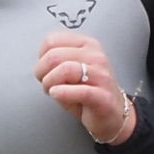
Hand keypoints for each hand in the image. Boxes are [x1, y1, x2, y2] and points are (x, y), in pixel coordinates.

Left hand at [34, 28, 135, 144]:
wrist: (113, 114)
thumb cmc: (89, 91)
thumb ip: (58, 61)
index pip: (53, 40)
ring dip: (50, 82)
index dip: (41, 56)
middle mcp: (96, 56)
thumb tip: (41, 64)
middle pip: (55, 55)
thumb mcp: (72, 70)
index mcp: (88, 45)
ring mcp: (101, 76)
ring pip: (65, 69)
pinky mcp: (103, 96)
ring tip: (51, 90)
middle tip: (45, 82)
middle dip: (42, 71)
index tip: (44, 68)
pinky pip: (80, 90)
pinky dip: (63, 92)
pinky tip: (56, 94)